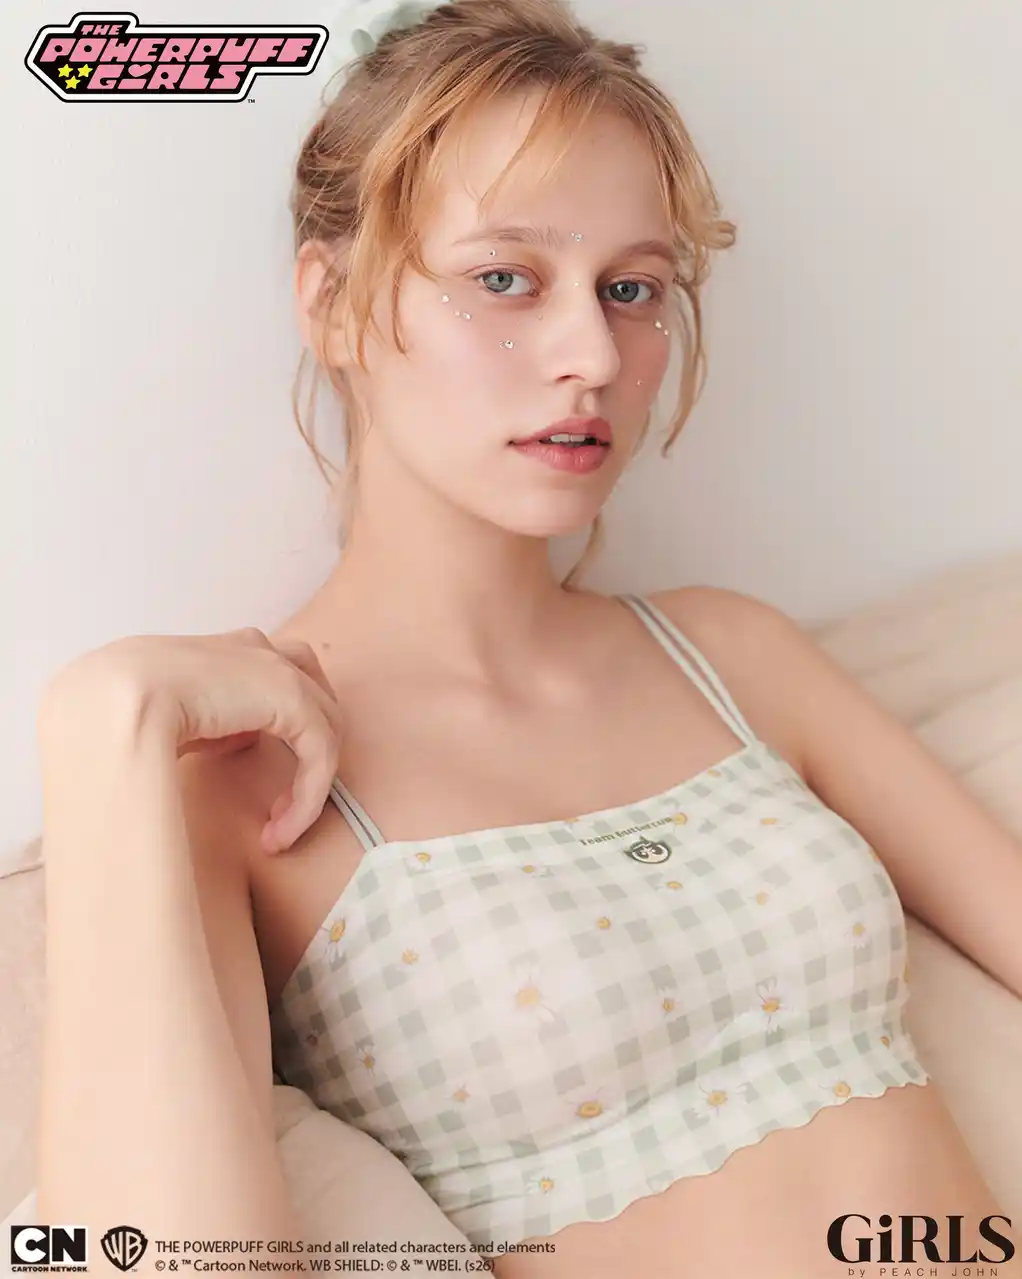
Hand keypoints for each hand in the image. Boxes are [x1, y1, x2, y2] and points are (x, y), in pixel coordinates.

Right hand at [39, 629, 344, 853]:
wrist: (113, 700)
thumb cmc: (124, 710)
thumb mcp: (177, 717)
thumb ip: (215, 724)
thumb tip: (238, 740)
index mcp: (230, 649)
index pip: (281, 685)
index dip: (283, 735)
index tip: (259, 783)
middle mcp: (261, 651)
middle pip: (317, 701)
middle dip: (309, 756)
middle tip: (282, 811)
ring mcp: (280, 670)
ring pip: (327, 729)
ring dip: (311, 783)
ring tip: (281, 828)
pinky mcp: (293, 700)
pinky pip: (320, 754)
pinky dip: (306, 799)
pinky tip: (279, 831)